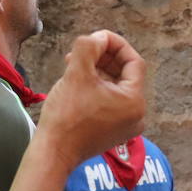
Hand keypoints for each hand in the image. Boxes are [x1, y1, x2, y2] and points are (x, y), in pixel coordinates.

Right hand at [36, 31, 145, 169]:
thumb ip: (89, 47)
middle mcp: (137, 115)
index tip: (96, 37)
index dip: (116, 44)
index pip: (134, 61)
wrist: (54, 153)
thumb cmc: (66, 115)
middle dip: (104, 58)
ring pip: (116, 87)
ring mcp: (126, 125)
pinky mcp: (114, 132)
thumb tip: (98, 38)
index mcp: (135, 101)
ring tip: (74, 64)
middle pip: (125, 74)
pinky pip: (111, 102)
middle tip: (82, 50)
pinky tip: (77, 83)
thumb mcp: (77, 73)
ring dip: (98, 72)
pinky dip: (97, 88)